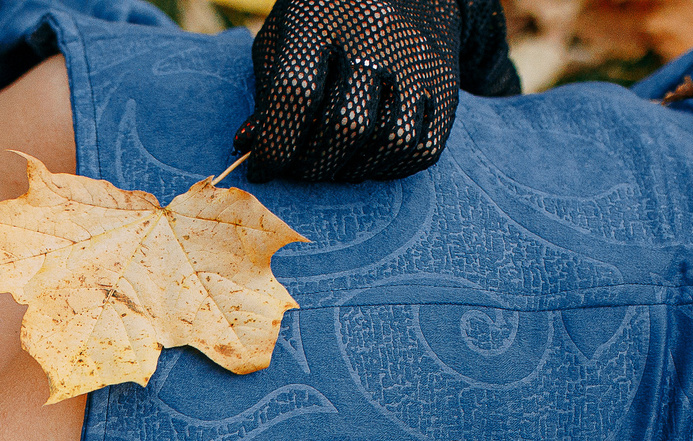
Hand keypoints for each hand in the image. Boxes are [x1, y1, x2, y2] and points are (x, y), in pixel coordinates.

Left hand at [234, 0, 463, 183]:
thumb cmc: (327, 19)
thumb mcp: (284, 37)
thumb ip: (268, 92)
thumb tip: (248, 147)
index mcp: (322, 18)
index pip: (296, 94)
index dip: (275, 144)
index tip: (262, 167)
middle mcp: (375, 36)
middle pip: (345, 125)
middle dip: (312, 165)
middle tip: (298, 168)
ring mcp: (416, 59)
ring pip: (388, 141)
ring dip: (350, 170)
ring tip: (330, 165)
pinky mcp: (443, 83)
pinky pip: (421, 147)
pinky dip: (388, 168)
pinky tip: (366, 159)